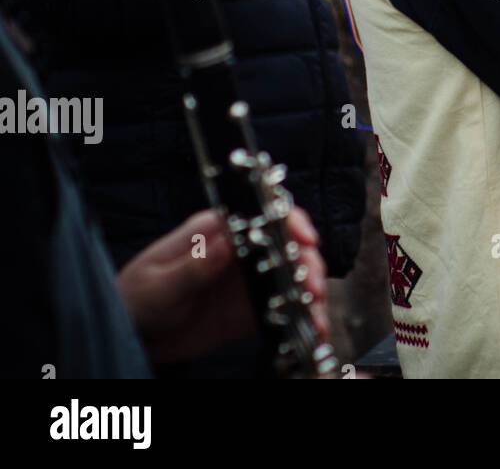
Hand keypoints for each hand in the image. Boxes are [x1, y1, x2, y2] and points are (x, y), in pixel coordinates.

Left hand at [117, 207, 328, 365]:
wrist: (131, 336)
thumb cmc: (135, 297)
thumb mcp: (157, 282)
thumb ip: (191, 267)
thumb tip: (225, 244)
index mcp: (216, 231)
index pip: (262, 215)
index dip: (290, 221)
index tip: (305, 238)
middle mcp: (240, 252)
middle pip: (288, 244)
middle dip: (308, 261)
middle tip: (312, 285)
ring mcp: (250, 280)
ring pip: (293, 275)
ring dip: (311, 288)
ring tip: (315, 309)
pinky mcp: (254, 309)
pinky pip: (286, 309)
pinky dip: (303, 317)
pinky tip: (313, 328)